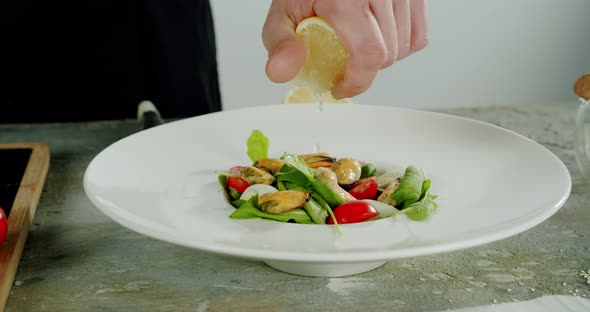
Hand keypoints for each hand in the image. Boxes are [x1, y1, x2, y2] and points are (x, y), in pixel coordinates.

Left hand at [262, 0, 429, 98]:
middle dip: (363, 70)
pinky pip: (419, 35)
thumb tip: (281, 71)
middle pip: (387, 56)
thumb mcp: (284, 11)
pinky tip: (378, 39)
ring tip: (357, 45)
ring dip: (382, 58)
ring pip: (404, 48)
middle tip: (342, 62)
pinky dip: (400, 45)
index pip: (370, 54)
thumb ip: (280, 43)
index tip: (341, 87)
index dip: (357, 82)